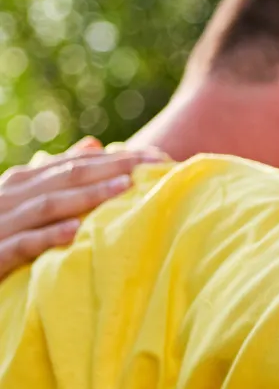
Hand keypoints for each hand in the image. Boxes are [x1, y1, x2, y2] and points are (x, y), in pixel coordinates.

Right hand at [0, 142, 162, 279]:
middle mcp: (10, 196)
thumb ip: (56, 173)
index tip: (155, 156)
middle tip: (152, 163)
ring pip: (46, 205)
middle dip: (110, 168)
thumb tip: (94, 144)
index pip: (73, 165)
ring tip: (123, 188)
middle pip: (65, 178)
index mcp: (20, 182)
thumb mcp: (25, 198)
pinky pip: (21, 244)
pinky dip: (46, 236)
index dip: (115, 158)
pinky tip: (73, 232)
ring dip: (85, 196)